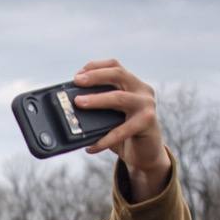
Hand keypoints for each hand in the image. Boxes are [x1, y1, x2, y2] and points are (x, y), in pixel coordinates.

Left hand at [69, 59, 171, 197]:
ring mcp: (146, 105)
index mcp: (133, 84)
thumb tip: (71, 107)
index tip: (77, 74)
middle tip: (77, 82)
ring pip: (119, 97)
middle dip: (95, 76)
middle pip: (118, 74)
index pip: (114, 66)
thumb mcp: (112, 116)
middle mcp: (142, 90)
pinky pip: (121, 130)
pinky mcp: (147, 122)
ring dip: (96, 100)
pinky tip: (91, 147)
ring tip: (79, 103)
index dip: (95, 66)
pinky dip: (104, 139)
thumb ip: (99, 109)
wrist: (147, 154)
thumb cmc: (126, 133)